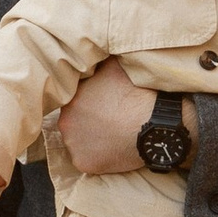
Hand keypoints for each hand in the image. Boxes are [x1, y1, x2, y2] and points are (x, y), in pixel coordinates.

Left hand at [43, 55, 150, 177]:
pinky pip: (87, 159)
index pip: (72, 100)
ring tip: (111, 134)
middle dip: (86, 120)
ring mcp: (73, 145)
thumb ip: (97, 62)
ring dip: (90, 138)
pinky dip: (97, 156)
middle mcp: (65, 122)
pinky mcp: (84, 164)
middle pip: (73, 121)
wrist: (153, 123)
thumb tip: (93, 52)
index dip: (87, 101)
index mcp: (69, 98)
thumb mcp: (113, 66)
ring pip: (78, 141)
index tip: (101, 103)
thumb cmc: (135, 93)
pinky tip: (112, 148)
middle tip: (107, 119)